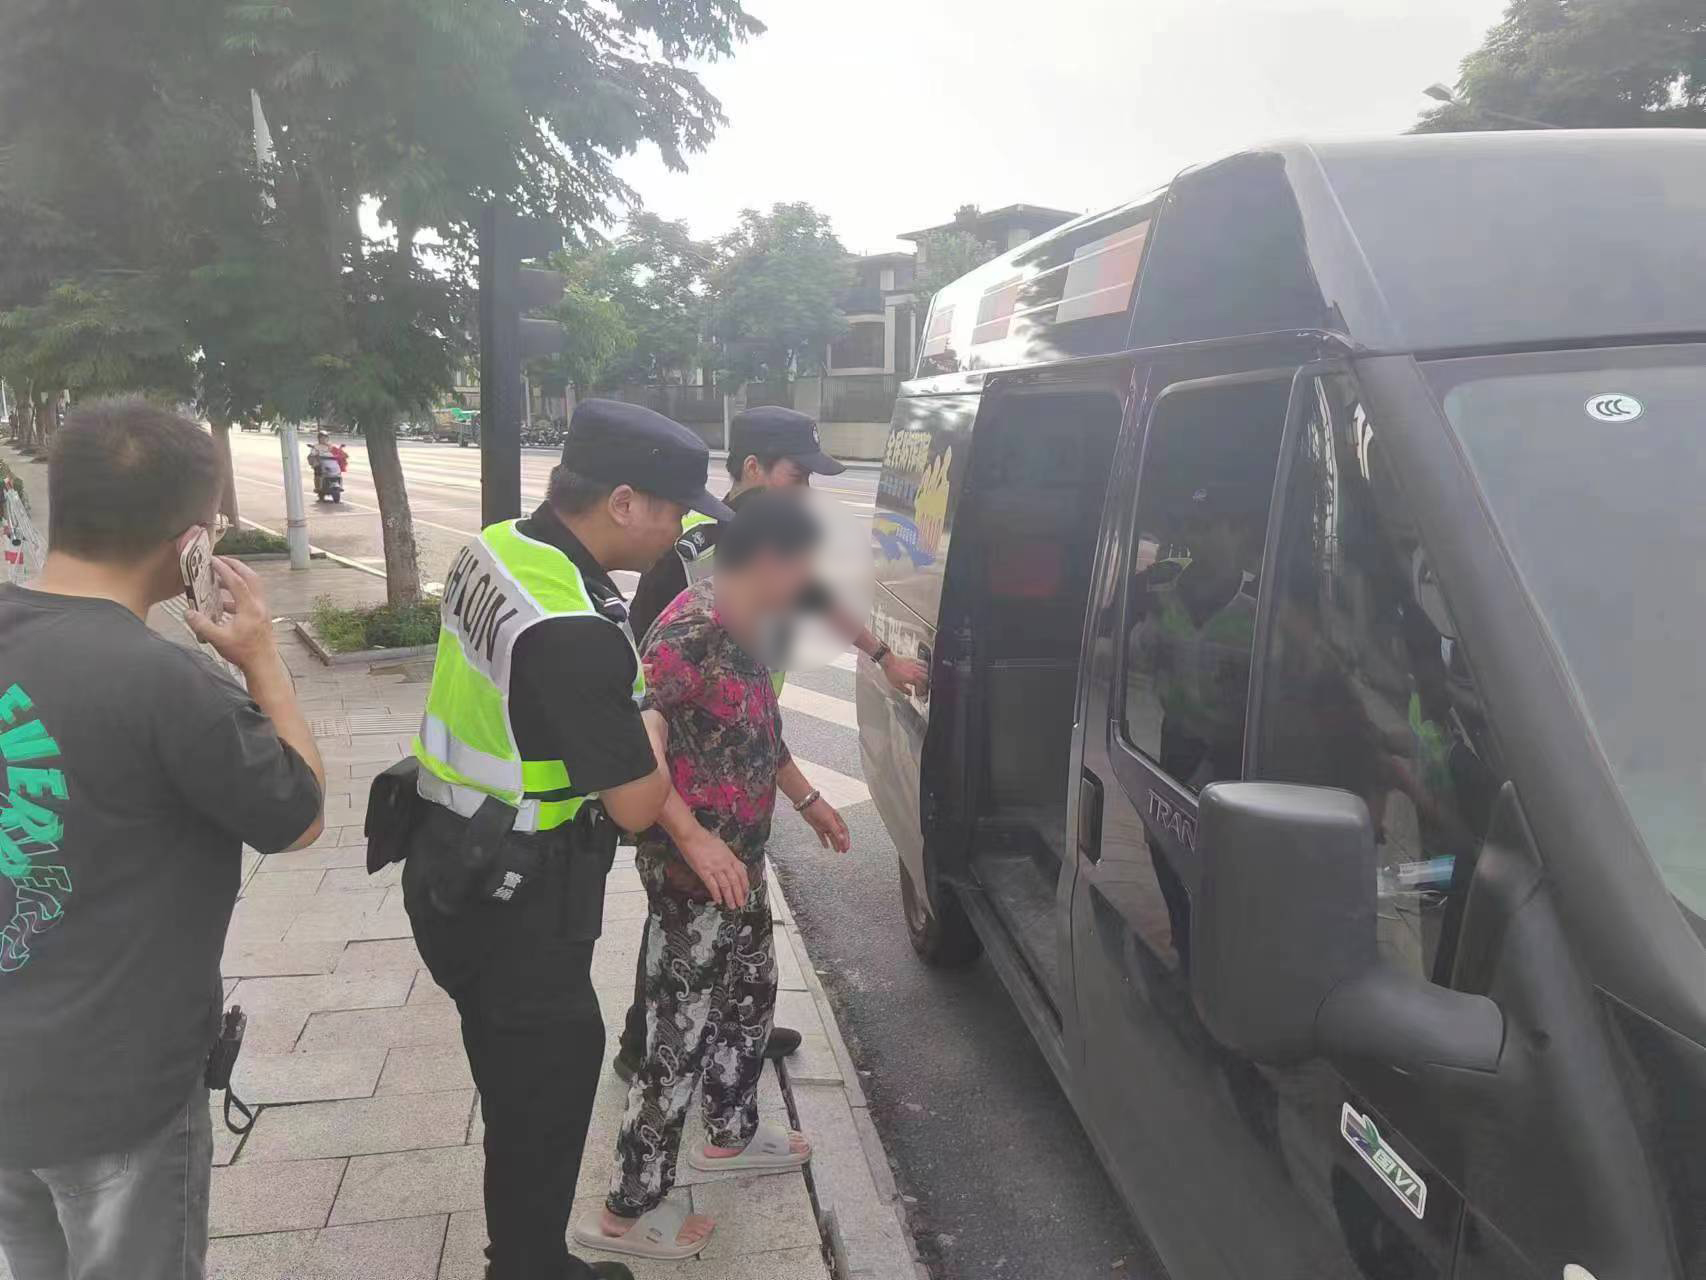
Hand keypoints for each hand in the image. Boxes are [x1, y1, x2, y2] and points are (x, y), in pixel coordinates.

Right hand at [185, 557, 277, 672]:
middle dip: (236, 566)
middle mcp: (259, 605)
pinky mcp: (261, 615)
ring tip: (219, 578)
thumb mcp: (218, 639)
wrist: (263, 665)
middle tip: (220, 560)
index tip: (213, 560)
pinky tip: (224, 602)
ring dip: (238, 578)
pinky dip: (238, 593)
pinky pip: (251, 596)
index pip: (236, 581)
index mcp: (250, 608)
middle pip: (251, 577)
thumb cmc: (244, 653)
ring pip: (253, 586)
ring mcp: (262, 609)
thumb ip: (201, 625)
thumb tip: (188, 612)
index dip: (224, 569)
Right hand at [679, 828, 751, 909]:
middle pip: (735, 881)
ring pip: (725, 885)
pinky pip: (712, 885)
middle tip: (741, 903)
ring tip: (731, 905)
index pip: (742, 873)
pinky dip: (716, 894)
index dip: (745, 884)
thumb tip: (736, 866)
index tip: (746, 892)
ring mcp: (714, 867)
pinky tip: (718, 900)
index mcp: (730, 856)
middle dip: (739, 894)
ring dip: (729, 897)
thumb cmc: (705, 839)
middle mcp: (724, 863)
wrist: (692, 836)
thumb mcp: (723, 847)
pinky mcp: (703, 871)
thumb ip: (729, 858)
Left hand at [801, 796, 849, 852]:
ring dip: (835, 843)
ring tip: (837, 851)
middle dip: (842, 843)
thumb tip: (842, 839)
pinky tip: (826, 846)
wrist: (807, 803)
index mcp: (837, 819)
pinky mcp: (817, 826)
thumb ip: (836, 830)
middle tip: (843, 851)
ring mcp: (824, 824)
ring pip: (831, 836)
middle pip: (838, 835)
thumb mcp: (829, 820)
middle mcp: (832, 822)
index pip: (844, 831)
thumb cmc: (819, 807)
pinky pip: (822, 835)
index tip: (846, 848)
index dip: (846, 840)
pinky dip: (824, 841)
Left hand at [880, 652, 927, 695]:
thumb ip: (905, 690)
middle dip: (925, 684)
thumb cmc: (891, 671)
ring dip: (926, 676)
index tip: (918, 693)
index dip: (921, 691)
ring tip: (924, 679)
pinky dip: (926, 667)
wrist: (888, 661)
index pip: (921, 686)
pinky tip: (924, 668)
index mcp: (912, 678)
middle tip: (922, 687)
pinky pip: (924, 663)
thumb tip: (910, 693)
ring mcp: (916, 665)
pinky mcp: (914, 659)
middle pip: (926, 679)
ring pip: (927, 671)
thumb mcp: (896, 685)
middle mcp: (916, 671)